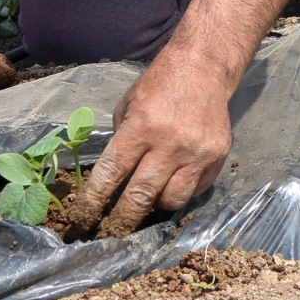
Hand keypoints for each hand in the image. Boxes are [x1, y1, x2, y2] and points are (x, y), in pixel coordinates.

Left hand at [70, 52, 232, 236]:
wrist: (204, 69)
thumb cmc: (159, 85)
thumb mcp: (128, 106)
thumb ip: (122, 142)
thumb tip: (113, 178)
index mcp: (141, 127)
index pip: (112, 174)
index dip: (94, 201)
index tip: (83, 218)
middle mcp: (170, 144)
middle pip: (140, 196)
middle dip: (121, 218)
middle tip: (112, 230)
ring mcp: (197, 154)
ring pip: (171, 201)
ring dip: (155, 206)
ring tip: (148, 200)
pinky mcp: (217, 158)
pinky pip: (195, 191)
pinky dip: (181, 191)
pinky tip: (173, 182)